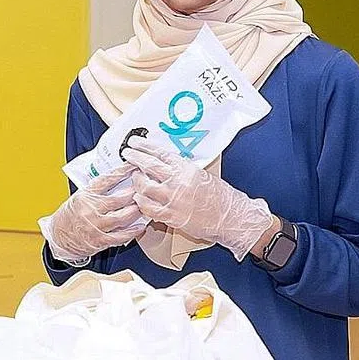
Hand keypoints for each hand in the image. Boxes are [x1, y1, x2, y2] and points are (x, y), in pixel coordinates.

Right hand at [40, 163, 147, 262]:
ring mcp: (96, 225)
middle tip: (146, 187)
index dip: (122, 172)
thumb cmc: (70, 215)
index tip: (134, 166)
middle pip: (119, 198)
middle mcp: (90, 209)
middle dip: (136, 192)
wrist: (58, 237)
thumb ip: (97, 190)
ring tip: (146, 205)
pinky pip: (121, 235)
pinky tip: (141, 226)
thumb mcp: (80, 197)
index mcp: (85, 195)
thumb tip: (119, 179)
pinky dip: (133, 231)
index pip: (106, 180)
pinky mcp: (100, 240)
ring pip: (123, 217)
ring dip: (137, 210)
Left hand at [123, 137, 273, 260]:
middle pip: (148, 166)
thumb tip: (162, 163)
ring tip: (135, 178)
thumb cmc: (220, 196)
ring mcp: (173, 199)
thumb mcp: (201, 175)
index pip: (160, 153)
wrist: (232, 217)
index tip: (134, 142)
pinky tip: (139, 198)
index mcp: (186, 169)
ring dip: (136, 181)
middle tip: (127, 154)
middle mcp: (178, 182)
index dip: (144, 146)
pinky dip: (141, 202)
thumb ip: (181, 169)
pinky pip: (147, 208)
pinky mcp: (171, 216)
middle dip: (134, 158)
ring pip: (144, 187)